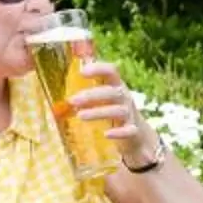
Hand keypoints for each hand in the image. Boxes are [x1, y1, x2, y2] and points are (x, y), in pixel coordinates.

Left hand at [69, 58, 163, 172]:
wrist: (136, 134)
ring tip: (80, 116)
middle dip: (91, 95)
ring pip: (117, 110)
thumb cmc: (113, 111)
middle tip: (72, 100)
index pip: (111, 71)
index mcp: (116, 85)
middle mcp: (124, 97)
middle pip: (111, 92)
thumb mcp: (104, 98)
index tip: (82, 72)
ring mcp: (129, 114)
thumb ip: (89, 90)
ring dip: (98, 112)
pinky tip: (106, 134)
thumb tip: (65, 84)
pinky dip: (118, 133)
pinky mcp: (132, 131)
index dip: (98, 69)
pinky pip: (128, 131)